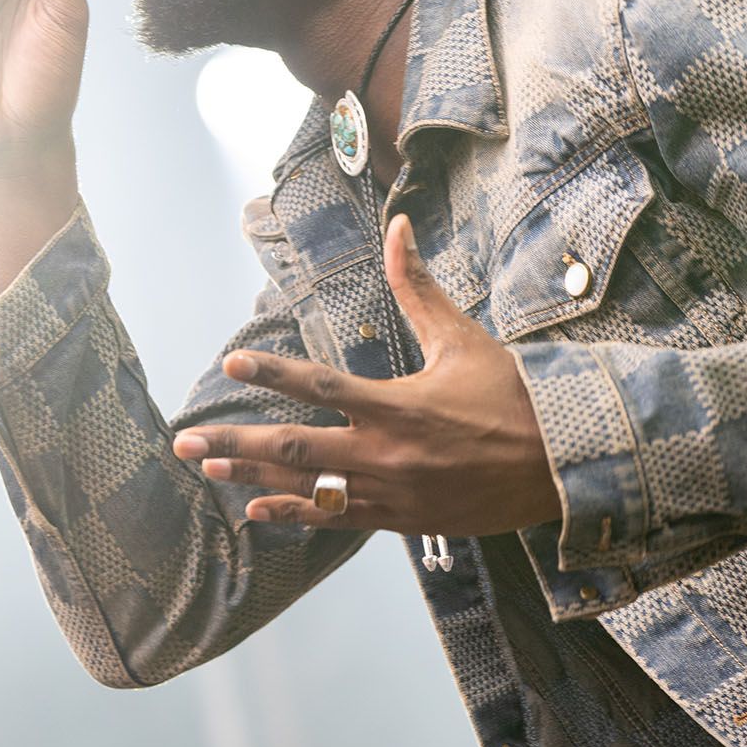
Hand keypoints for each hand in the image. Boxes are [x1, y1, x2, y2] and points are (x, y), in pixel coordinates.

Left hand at [171, 215, 565, 534]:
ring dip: (252, 477)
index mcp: (400, 405)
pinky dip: (293, 514)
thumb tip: (396, 225)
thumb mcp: (462, 339)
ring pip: (306, 489)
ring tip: (208, 467)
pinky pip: (336, 520)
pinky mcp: (400, 520)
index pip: (322, 386)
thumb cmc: (514, 397)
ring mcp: (390, 493)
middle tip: (185, 442)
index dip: (274, 373)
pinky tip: (255, 509)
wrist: (561, 468)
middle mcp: (386, 453)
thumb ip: (417, 287)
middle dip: (234, 442)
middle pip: (294, 449)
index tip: (232, 362)